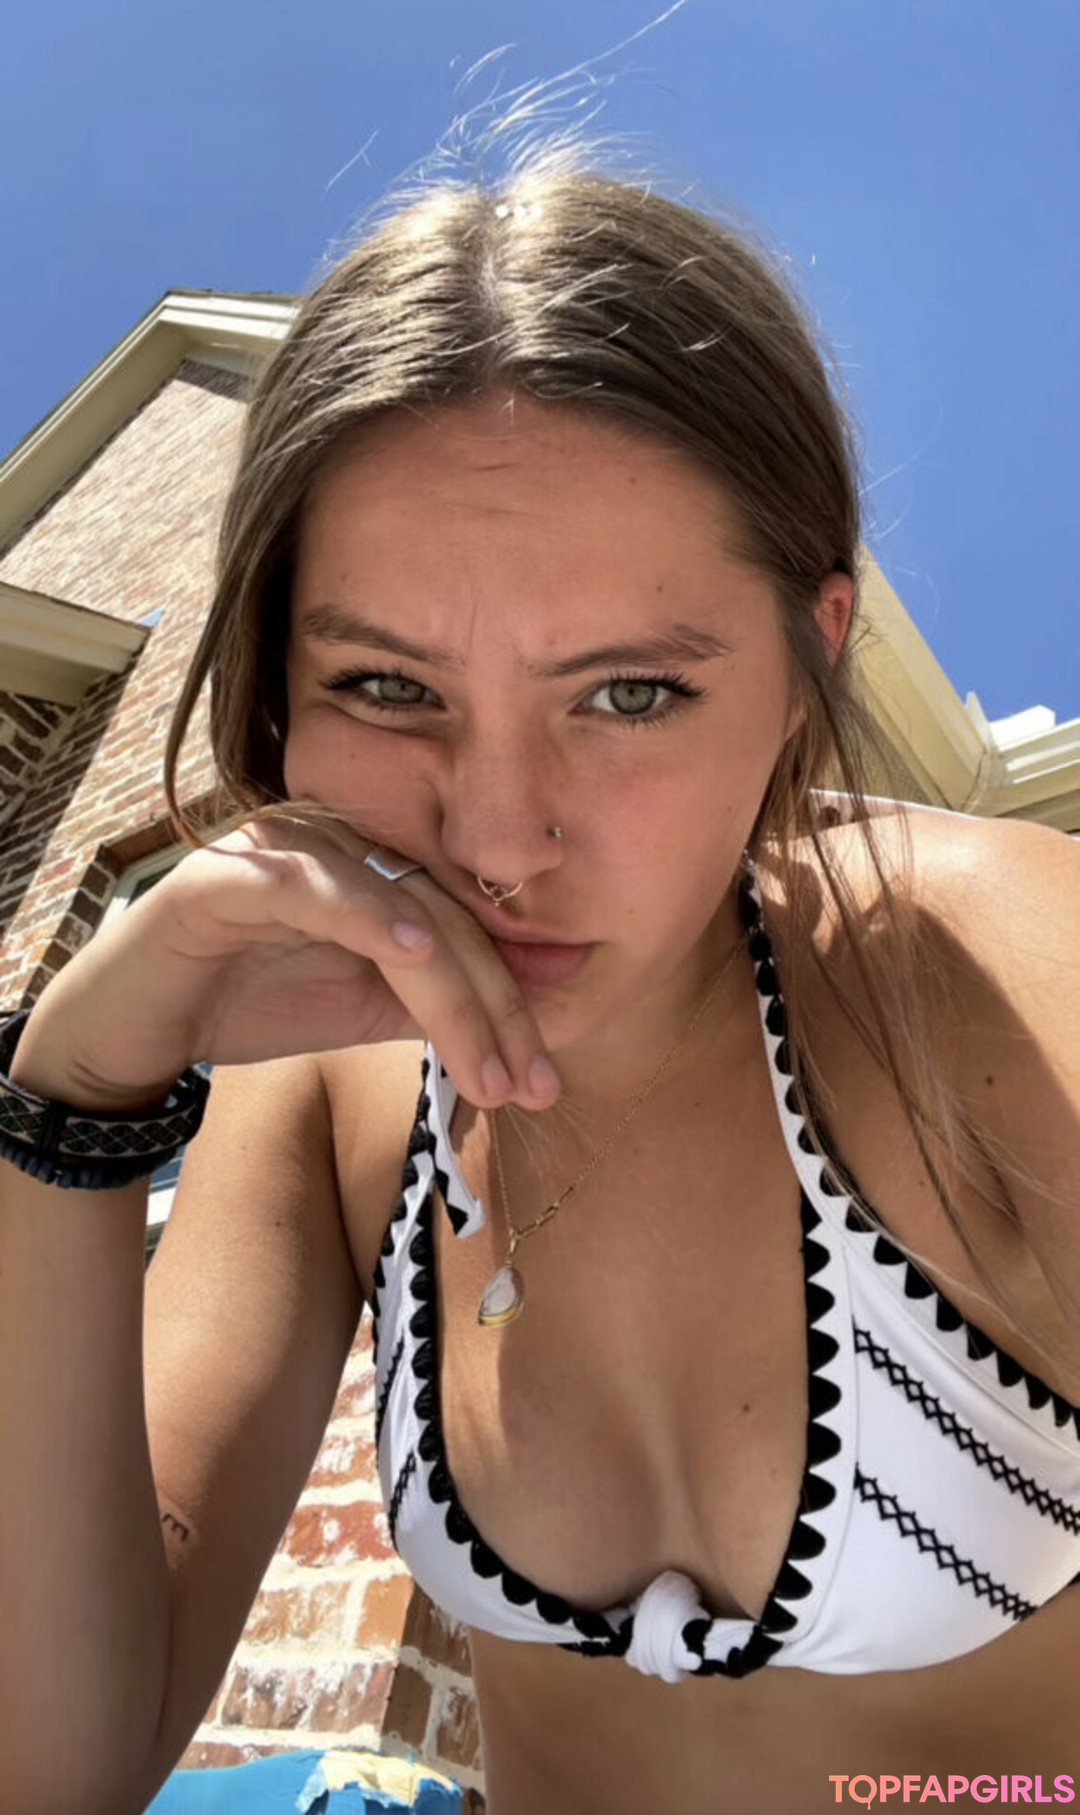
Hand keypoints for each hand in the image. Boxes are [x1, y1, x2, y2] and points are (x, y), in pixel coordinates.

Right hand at [14, 816, 559, 1112]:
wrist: (131, 1030)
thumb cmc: (247, 1005)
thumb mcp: (364, 1011)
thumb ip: (441, 1004)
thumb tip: (537, 1016)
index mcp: (373, 866)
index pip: (464, 927)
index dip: (515, 997)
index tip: (551, 1071)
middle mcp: (337, 843)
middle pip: (444, 919)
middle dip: (496, 1010)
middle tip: (533, 1086)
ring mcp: (280, 849)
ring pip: (395, 910)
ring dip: (452, 993)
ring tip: (492, 1065)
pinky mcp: (226, 875)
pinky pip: (307, 884)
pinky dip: (363, 914)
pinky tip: (412, 953)